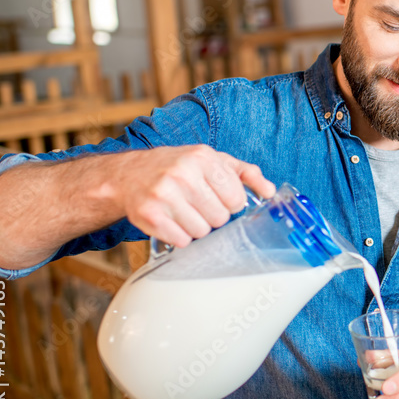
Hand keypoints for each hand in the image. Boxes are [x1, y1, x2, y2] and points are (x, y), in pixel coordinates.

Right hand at [110, 145, 274, 247]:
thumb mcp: (212, 160)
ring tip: (185, 212)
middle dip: (213, 216)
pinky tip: (172, 221)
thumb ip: (245, 173)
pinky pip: (182, 241)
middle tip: (198, 205)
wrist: (128, 174)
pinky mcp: (149, 215)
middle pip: (220, 218)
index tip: (220, 199)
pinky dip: (180, 236)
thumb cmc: (177, 167)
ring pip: (202, 232)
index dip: (231, 204)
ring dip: (197, 227)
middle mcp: (182, 174)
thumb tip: (269, 191)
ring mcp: (163, 195)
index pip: (236, 198)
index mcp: (202, 158)